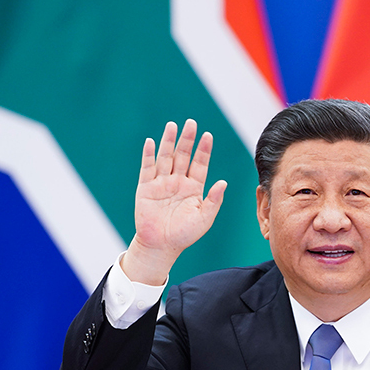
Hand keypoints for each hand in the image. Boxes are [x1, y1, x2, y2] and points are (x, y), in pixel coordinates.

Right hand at [122, 120, 226, 284]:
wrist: (162, 246)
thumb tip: (223, 182)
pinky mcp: (145, 188)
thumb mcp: (204, 218)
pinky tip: (151, 142)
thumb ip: (213, 200)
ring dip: (168, 142)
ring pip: (165, 158)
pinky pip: (147, 169)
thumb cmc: (185, 234)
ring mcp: (161, 183)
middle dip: (187, 140)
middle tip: (191, 123)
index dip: (203, 150)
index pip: (200, 164)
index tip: (208, 135)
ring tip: (172, 126)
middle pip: (182, 156)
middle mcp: (178, 182)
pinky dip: (149, 155)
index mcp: (193, 187)